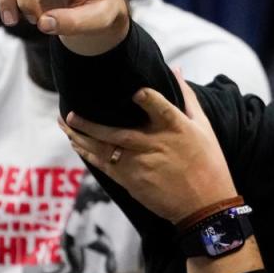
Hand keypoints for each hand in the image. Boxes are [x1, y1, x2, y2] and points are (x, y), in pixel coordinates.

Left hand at [59, 69, 236, 222]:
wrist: (205, 204)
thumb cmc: (208, 162)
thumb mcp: (203, 126)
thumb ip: (185, 96)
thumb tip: (175, 68)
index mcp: (176, 128)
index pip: (158, 105)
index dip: (145, 97)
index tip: (134, 90)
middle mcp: (155, 145)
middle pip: (117, 132)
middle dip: (90, 124)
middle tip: (69, 113)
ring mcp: (141, 165)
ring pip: (104, 149)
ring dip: (81, 138)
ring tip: (65, 125)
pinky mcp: (133, 181)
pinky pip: (105, 166)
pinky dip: (89, 154)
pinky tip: (77, 145)